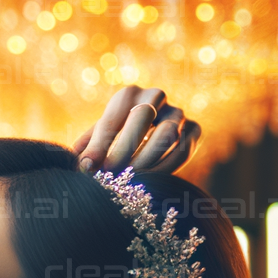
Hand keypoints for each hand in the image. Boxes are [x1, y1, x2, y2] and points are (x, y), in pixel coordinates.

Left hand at [71, 87, 201, 175]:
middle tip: (110, 174)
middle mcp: (155, 96)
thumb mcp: (98, 137)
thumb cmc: (115, 135)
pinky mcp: (194, 128)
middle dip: (124, 150)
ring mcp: (178, 111)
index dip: (99, 146)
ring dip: (147, 161)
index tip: (87, 168)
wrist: (150, 128)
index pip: (111, 119)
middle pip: (142, 117)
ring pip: (167, 135)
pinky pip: (183, 150)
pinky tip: (149, 182)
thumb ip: (88, 148)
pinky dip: (166, 169)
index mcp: (127, 94)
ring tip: (129, 181)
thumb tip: (82, 166)